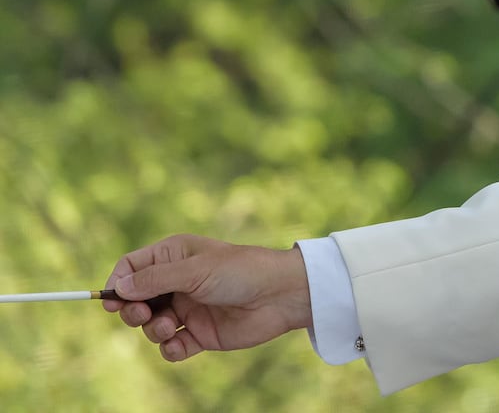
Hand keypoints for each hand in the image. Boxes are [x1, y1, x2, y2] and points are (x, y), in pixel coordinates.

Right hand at [104, 234, 311, 361]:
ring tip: (168, 326)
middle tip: (141, 315)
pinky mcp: (199, 334)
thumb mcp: (195, 271)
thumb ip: (155, 280)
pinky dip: (170, 349)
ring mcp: (188, 309)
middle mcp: (178, 282)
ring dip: (152, 330)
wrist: (281, 296)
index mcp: (174, 257)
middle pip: (135, 300)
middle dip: (131, 311)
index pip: (132, 267)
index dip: (118, 283)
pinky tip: (180, 345)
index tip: (111, 301)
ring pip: (150, 325)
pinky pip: (171, 347)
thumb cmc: (241, 271)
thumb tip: (118, 287)